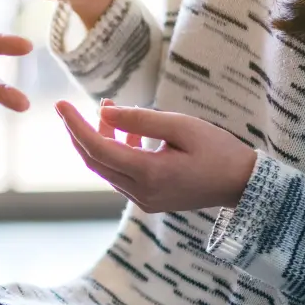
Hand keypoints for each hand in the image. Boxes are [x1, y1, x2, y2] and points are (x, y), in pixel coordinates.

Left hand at [55, 100, 257, 212]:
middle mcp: (140, 192)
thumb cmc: (219, 150)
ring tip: (110, 110)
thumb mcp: (181, 126)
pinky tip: (127, 133)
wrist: (244, 185)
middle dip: (80, 132)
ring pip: (106, 168)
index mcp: (148, 174)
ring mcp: (143, 200)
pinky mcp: (148, 200)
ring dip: (101, 139)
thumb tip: (104, 112)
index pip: (97, 148)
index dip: (75, 125)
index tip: (60, 105)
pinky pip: (120, 175)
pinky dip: (116, 152)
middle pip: (94, 161)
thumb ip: (141, 120)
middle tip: (73, 107)